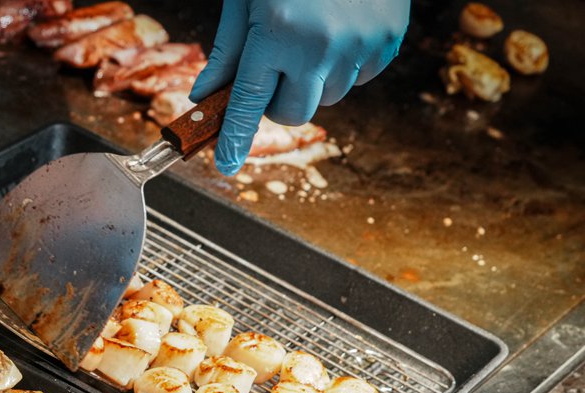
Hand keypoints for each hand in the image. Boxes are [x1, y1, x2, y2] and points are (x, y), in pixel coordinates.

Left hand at [190, 0, 408, 174]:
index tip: (225, 164)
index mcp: (277, 32)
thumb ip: (227, 52)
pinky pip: (359, 77)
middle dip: (278, 102)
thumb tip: (204, 97)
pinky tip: (340, 29)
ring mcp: (359, 45)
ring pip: (327, 98)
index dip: (234, 138)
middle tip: (275, 69)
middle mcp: (319, 44)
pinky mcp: (389, 40)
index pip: (249, 103)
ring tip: (311, 35)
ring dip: (313, 80)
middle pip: (292, 113)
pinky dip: (345, 64)